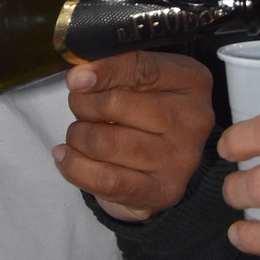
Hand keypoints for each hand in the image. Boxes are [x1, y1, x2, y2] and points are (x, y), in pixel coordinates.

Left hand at [52, 50, 213, 221]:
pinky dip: (75, 166)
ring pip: (104, 143)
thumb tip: (78, 77)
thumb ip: (114, 68)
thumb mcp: (140, 79)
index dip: (103, 71)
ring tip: (79, 133)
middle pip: (116, 104)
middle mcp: (193, 120)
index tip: (75, 78)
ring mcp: (180, 159)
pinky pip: (105, 179)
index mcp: (191, 80)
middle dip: (83, 104)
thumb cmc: (146, 111)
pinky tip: (66, 157)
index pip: (141, 69)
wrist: (163, 164)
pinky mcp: (162, 191)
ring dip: (77, 136)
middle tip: (80, 106)